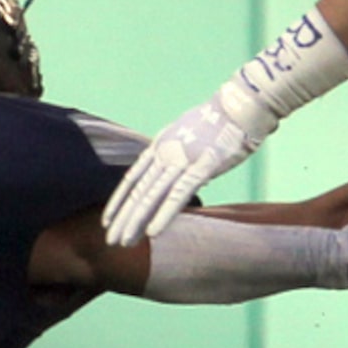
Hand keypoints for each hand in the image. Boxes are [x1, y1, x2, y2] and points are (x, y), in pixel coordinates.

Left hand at [103, 82, 276, 246]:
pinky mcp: (204, 166)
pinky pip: (180, 194)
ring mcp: (182, 159)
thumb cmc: (218, 121)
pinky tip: (153, 232)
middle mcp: (166, 153)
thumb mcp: (188, 135)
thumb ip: (178, 157)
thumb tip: (181, 179)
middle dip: (123, 218)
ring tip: (125, 241)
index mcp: (160, 146)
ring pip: (152, 196)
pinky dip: (164, 214)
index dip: (118, 201)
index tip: (108, 220)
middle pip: (139, 191)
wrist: (239, 105)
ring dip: (136, 221)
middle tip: (111, 241)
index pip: (133, 178)